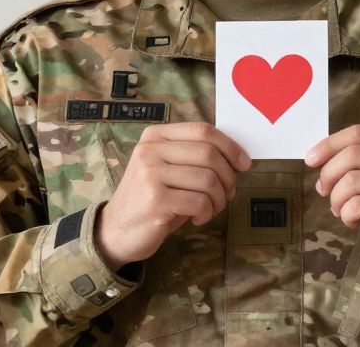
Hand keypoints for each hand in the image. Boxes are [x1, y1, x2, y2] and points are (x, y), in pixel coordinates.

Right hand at [95, 122, 250, 270]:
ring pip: (208, 179)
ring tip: (211, 208)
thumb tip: (237, 157)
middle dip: (228, 177)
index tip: (244, 164)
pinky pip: (200, 201)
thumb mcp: (168, 169)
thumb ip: (193, 157)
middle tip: (228, 193)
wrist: (116, 230)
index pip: (202, 130)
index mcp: (155, 136)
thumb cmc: (151, 199)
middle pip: (209, 153)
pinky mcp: (155, 200)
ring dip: (219, 199)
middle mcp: (150, 150)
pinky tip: (198, 218)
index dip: (230, 146)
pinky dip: (207, 212)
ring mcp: (150, 174)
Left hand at [306, 124, 359, 284]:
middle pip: (351, 154)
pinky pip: (356, 205)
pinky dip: (346, 214)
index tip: (311, 160)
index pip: (359, 133)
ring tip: (341, 211)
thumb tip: (317, 157)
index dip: (329, 144)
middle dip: (328, 175)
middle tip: (324, 192)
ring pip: (351, 181)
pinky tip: (353, 221)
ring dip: (336, 199)